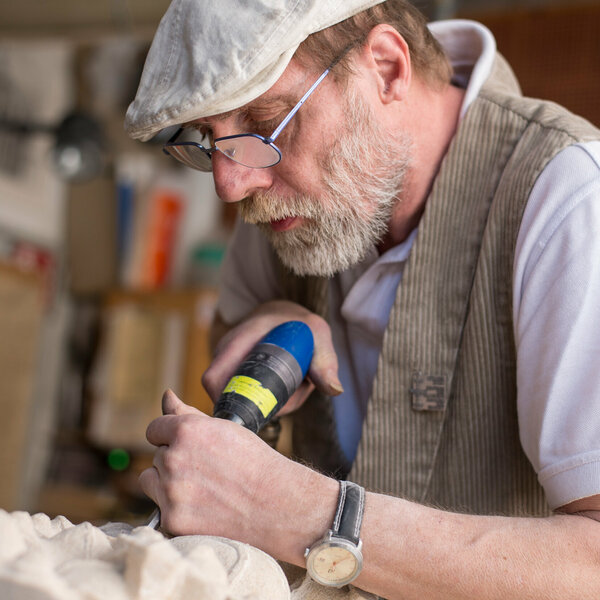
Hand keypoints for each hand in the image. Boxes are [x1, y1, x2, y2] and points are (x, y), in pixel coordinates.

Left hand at [139, 390, 337, 561]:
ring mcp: (171, 490)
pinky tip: (201, 507)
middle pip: (157, 456)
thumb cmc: (252, 461)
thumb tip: (166, 394)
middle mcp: (174, 458)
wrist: (276, 503)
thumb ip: (186, 413)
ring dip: (166, 483)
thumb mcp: (222, 428)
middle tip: (207, 471)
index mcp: (186, 430)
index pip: (154, 430)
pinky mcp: (172, 518)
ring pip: (150, 480)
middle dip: (176, 461)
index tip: (189, 448)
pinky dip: (174, 509)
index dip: (171, 437)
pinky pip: (158, 509)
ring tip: (201, 488)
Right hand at [202, 300, 342, 414]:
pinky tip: (286, 389)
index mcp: (239, 341)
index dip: (227, 401)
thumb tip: (334, 390)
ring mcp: (226, 364)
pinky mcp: (232, 373)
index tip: (258, 410)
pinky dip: (266, 399)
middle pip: (225, 396)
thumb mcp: (317, 334)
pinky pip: (244, 395)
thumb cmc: (299, 324)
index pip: (214, 378)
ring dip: (265, 403)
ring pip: (237, 398)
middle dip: (258, 406)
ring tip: (294, 386)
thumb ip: (325, 361)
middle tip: (290, 397)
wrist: (285, 317)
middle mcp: (226, 354)